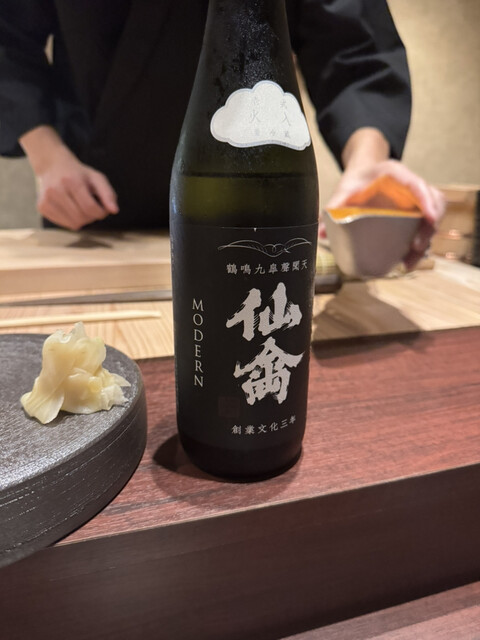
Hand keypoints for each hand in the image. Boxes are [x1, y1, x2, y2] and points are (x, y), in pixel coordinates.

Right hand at [20, 126, 117, 229]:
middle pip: (82, 217)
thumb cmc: (79, 174)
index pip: (91, 208)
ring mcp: (47, 199)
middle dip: (92, 216)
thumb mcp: (97, 178)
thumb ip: (108, 194)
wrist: (53, 165)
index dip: (101, 213)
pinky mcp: (42, 207)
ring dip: (83, 220)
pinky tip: (71, 209)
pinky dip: (72, 220)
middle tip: (91, 207)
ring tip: (81, 207)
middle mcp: (56, 190)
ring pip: (73, 224)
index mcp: (72, 181)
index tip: (102, 209)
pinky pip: (64, 224)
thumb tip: (114, 211)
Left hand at [324, 129, 445, 269]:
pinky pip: (426, 226)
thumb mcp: (343, 191)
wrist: (362, 174)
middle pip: (433, 201)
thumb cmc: (354, 182)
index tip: (429, 218)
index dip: (426, 199)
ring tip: (410, 260)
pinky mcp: (416, 212)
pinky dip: (420, 244)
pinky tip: (407, 260)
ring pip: (434, 215)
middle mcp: (410, 184)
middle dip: (429, 225)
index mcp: (394, 173)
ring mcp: (416, 198)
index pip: (416, 183)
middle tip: (417, 246)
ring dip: (426, 239)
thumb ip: (333, 207)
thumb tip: (320, 233)